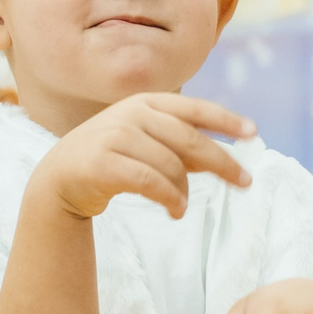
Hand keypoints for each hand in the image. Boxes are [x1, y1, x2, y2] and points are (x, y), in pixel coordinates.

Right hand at [31, 92, 253, 220]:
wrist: (59, 179)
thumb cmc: (110, 159)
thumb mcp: (146, 144)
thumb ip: (180, 146)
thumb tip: (223, 157)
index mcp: (146, 102)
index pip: (194, 109)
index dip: (226, 119)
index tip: (253, 133)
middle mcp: (132, 114)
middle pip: (189, 139)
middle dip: (222, 161)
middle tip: (245, 182)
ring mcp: (115, 136)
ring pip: (171, 165)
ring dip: (185, 191)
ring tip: (181, 208)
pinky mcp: (103, 163)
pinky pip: (150, 182)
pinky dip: (170, 198)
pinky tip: (175, 211)